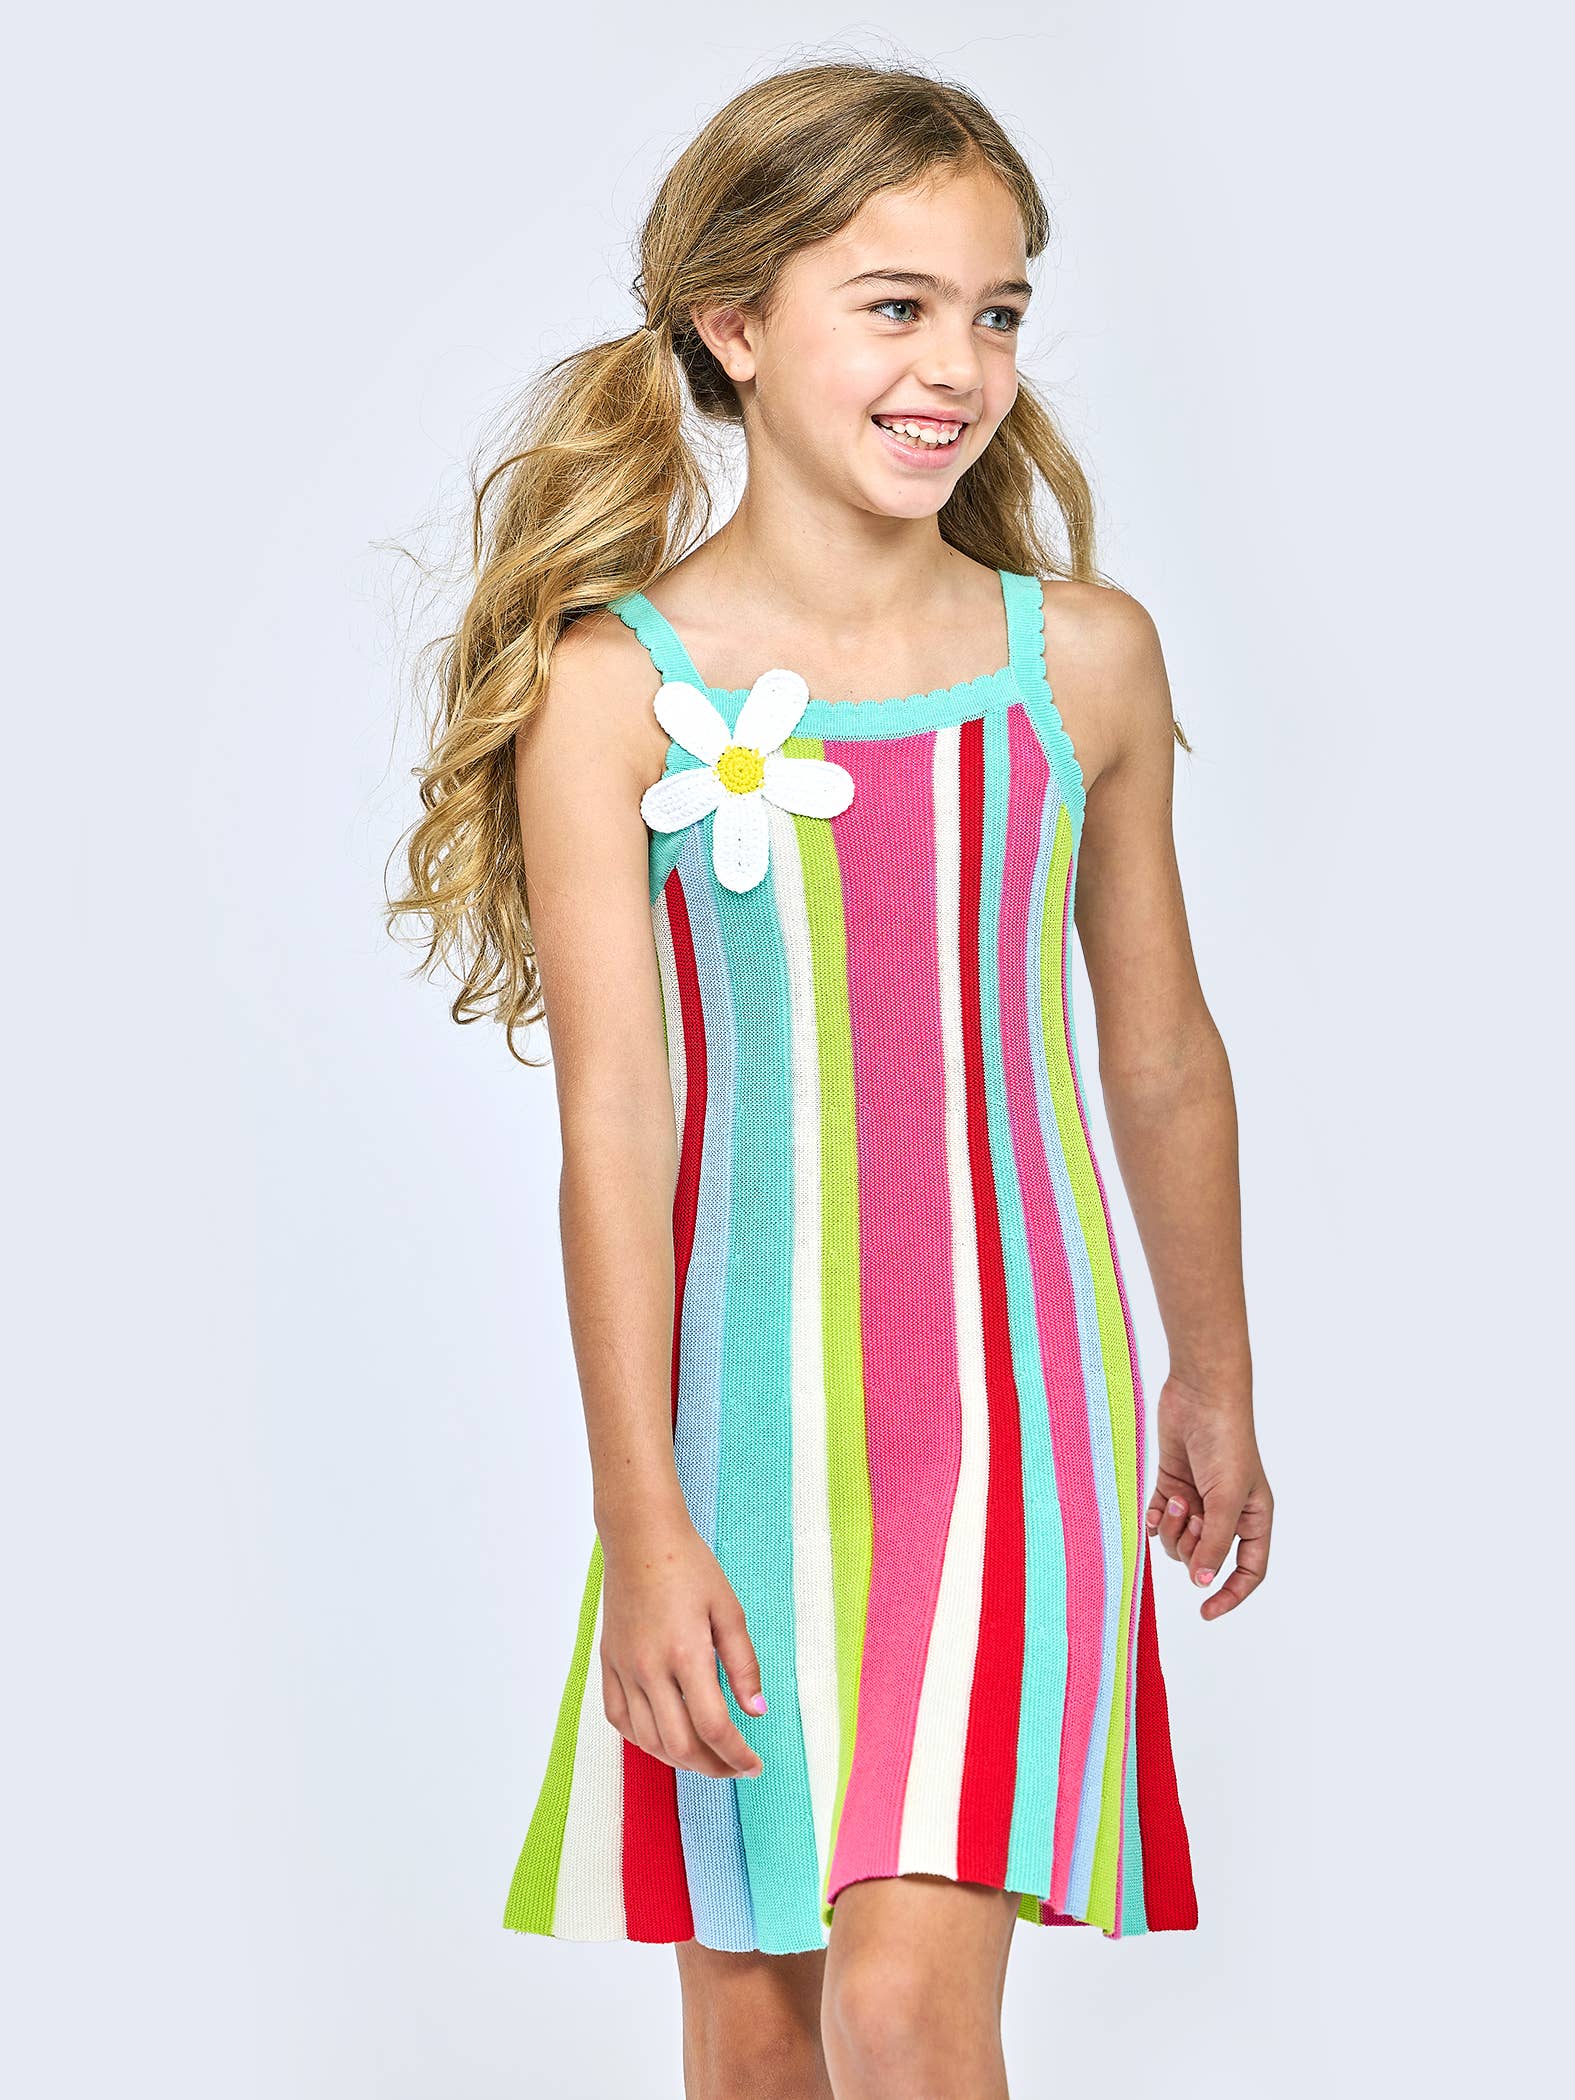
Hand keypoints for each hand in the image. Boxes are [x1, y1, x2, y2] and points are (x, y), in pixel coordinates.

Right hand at [597, 1510, 767, 1778]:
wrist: (640, 1538)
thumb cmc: (689, 1566)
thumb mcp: (729, 1610)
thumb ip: (744, 1665)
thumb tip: (756, 1711)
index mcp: (686, 1654)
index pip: (714, 1728)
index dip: (738, 1756)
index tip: (754, 1765)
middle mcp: (650, 1668)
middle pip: (680, 1746)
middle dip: (713, 1768)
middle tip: (735, 1767)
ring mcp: (623, 1668)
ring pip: (648, 1740)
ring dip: (680, 1760)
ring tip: (706, 1757)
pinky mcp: (607, 1663)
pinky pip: (619, 1719)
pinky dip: (642, 1740)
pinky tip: (664, 1738)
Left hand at [1144, 1374, 1272, 1620]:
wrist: (1200, 1396)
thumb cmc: (1225, 1443)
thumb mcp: (1227, 1499)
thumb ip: (1215, 1544)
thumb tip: (1202, 1583)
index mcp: (1254, 1518)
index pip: (1248, 1570)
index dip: (1231, 1594)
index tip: (1206, 1612)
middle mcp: (1227, 1514)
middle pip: (1205, 1558)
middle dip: (1193, 1545)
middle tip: (1193, 1515)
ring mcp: (1199, 1501)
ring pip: (1179, 1542)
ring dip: (1174, 1528)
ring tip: (1178, 1499)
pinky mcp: (1172, 1485)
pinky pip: (1161, 1521)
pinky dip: (1156, 1521)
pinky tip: (1158, 1508)